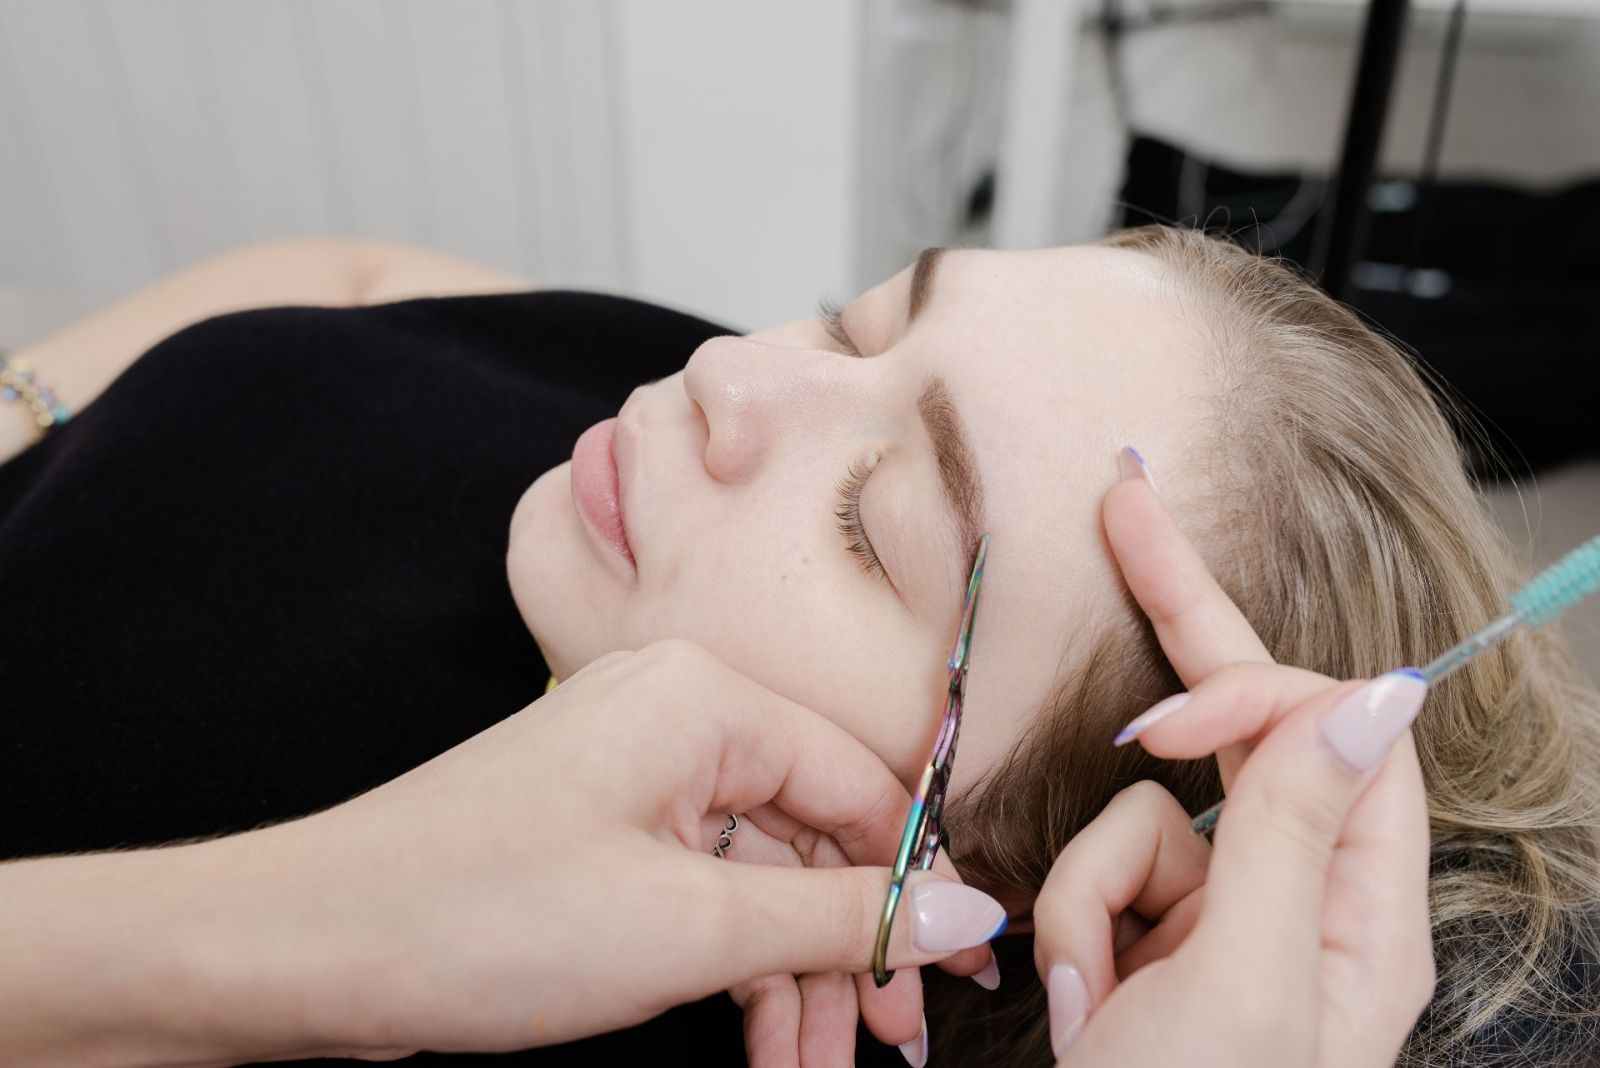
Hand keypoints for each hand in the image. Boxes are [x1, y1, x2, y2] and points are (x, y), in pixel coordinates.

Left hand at [299, 639, 1003, 1058]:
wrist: (306, 947)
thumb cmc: (486, 918)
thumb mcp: (693, 930)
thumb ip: (843, 918)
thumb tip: (969, 906)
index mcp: (707, 702)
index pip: (862, 786)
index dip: (922, 883)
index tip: (965, 969)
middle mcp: (676, 717)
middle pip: (812, 838)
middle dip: (849, 952)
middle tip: (891, 1045)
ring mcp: (632, 773)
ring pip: (757, 878)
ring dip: (792, 979)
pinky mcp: (600, 829)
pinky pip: (700, 891)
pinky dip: (732, 966)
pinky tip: (762, 1044)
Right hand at [1028, 477, 1434, 1066]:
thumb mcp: (1242, 986)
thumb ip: (1295, 830)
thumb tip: (1374, 689)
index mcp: (1363, 914)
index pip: (1330, 733)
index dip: (1242, 698)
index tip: (1153, 722)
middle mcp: (1303, 903)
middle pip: (1248, 727)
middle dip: (1180, 623)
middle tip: (1121, 504)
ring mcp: (1222, 923)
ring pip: (1140, 820)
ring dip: (1092, 897)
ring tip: (1093, 1001)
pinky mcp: (1154, 943)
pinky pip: (1096, 875)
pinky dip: (1072, 930)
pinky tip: (1081, 1005)